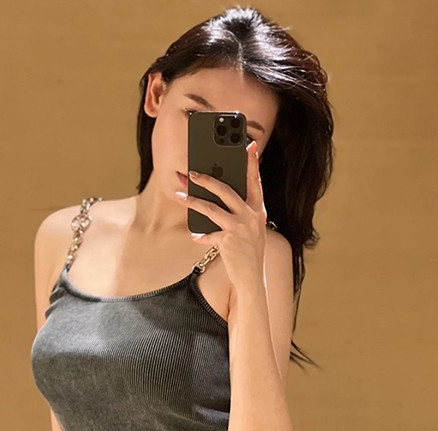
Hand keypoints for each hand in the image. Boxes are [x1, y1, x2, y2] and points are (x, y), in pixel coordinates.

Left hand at [174, 140, 270, 290]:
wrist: (252, 278)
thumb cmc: (247, 251)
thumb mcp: (249, 228)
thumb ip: (240, 211)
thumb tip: (215, 195)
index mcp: (258, 210)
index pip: (255, 181)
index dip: (251, 163)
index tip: (248, 146)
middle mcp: (251, 216)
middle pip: (226, 190)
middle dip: (207, 179)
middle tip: (192, 172)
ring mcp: (240, 228)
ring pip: (212, 208)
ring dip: (193, 201)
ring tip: (180, 195)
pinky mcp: (229, 241)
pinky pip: (209, 234)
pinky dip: (201, 235)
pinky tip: (195, 236)